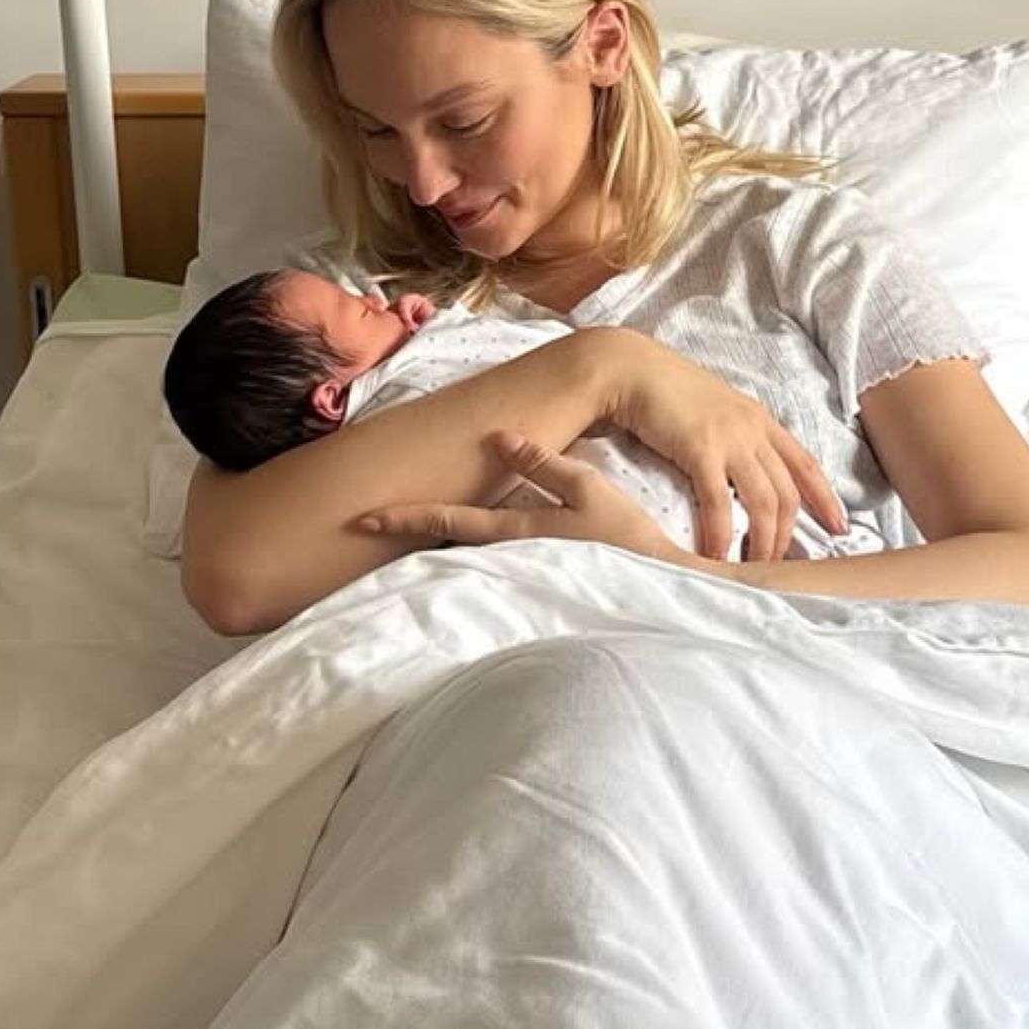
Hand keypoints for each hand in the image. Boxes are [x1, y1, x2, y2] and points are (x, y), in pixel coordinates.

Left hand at [357, 436, 684, 564]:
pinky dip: (468, 556)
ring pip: (466, 556)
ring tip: (401, 531)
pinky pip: (492, 567)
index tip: (364, 517)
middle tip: (364, 523)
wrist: (663, 591)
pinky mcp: (537, 586)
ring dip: (434, 544)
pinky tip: (458, 552)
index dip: (406, 516)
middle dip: (409, 534)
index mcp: (517, 532)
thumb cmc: (629, 538)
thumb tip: (498, 437)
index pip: (449, 520)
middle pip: (448, 542)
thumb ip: (543, 463)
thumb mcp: (589, 488)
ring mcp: (521, 578)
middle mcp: (510, 560)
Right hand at [588, 332, 844, 562]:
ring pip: (765, 502)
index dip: (825, 498)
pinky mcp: (701, 447)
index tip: (838, 528)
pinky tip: (715, 556)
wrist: (628, 366)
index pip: (804, 464)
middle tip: (778, 566)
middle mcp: (753, 428)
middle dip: (788, 535)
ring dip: (762, 542)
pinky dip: (721, 535)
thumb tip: (732, 479)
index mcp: (758, 420)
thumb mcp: (710, 414)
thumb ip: (728, 441)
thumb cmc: (661, 391)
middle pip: (789, 492)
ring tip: (751, 570)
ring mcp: (730, 437)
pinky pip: (720, 502)